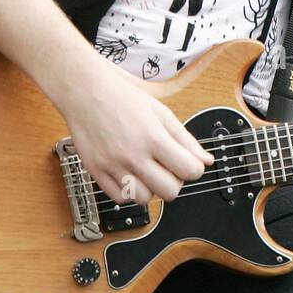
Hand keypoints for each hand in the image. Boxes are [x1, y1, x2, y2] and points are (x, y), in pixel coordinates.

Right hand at [61, 58, 214, 206]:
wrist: (86, 93)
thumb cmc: (123, 98)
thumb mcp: (161, 112)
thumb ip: (185, 139)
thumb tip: (206, 160)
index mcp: (153, 137)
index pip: (189, 170)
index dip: (194, 168)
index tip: (188, 163)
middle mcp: (133, 155)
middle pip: (169, 192)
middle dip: (174, 181)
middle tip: (167, 167)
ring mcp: (113, 166)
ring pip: (144, 200)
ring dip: (150, 189)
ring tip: (146, 170)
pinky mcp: (96, 172)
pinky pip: (119, 198)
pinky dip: (127, 191)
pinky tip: (129, 174)